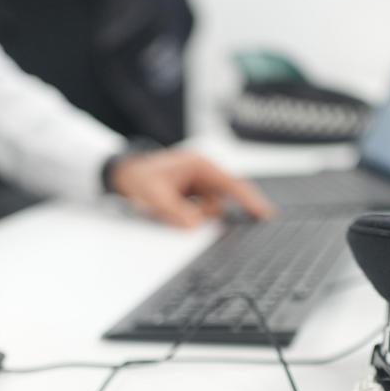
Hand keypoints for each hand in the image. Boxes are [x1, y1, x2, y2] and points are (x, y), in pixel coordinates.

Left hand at [109, 148, 274, 227]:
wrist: (123, 174)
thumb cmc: (139, 176)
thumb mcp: (154, 195)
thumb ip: (174, 210)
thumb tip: (194, 225)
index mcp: (200, 165)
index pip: (232, 184)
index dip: (250, 200)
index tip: (266, 215)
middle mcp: (205, 173)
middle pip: (223, 198)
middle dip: (208, 212)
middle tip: (194, 218)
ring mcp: (201, 184)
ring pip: (212, 209)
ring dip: (195, 216)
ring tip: (168, 209)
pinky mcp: (195, 194)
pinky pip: (202, 211)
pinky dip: (191, 216)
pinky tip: (172, 209)